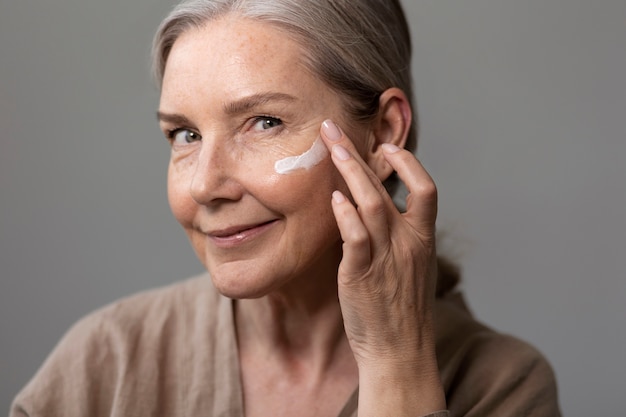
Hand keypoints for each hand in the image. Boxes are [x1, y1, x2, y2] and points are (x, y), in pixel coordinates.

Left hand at [320, 119, 444, 414]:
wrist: (400, 351)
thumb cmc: (401, 309)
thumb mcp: (411, 268)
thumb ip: (399, 237)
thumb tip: (376, 210)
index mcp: (423, 239)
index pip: (427, 188)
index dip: (409, 163)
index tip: (386, 146)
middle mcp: (409, 243)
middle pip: (389, 185)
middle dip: (361, 153)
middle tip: (334, 130)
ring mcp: (386, 257)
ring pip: (370, 203)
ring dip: (349, 172)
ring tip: (330, 148)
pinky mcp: (362, 274)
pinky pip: (355, 236)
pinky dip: (345, 214)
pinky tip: (333, 198)